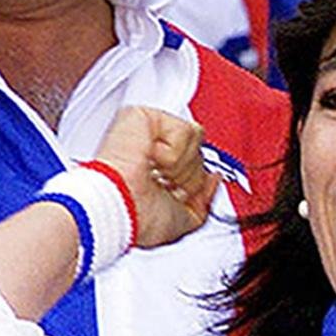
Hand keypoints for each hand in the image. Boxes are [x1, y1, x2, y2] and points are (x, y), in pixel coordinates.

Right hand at [92, 107, 218, 247]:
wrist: (121, 207)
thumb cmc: (138, 216)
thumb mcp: (182, 218)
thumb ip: (203, 200)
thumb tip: (215, 179)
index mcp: (155, 169)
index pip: (194, 164)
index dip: (193, 181)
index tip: (178, 194)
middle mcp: (150, 149)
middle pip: (199, 152)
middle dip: (188, 177)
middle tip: (163, 186)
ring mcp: (146, 131)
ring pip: (196, 138)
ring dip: (181, 166)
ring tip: (156, 173)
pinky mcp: (142, 116)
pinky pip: (186, 131)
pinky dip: (173, 153)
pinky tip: (150, 159)